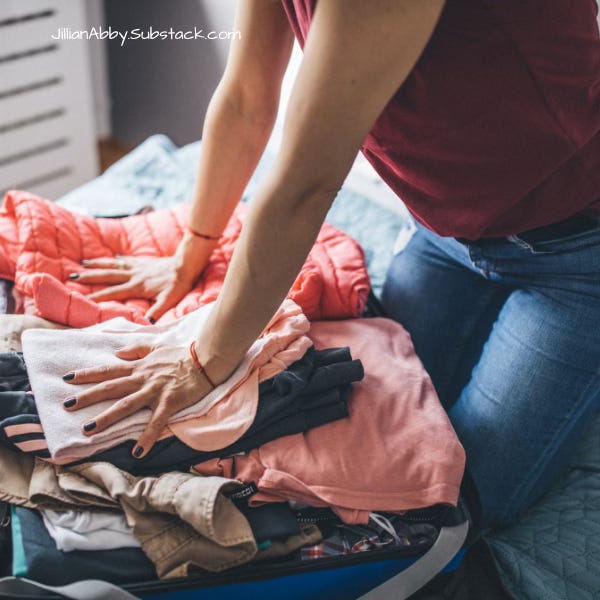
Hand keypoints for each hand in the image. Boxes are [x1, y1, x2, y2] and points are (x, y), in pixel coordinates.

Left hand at [62, 343, 212, 457]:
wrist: (207, 358)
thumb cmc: (183, 354)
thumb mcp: (157, 347)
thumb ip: (136, 350)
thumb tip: (117, 353)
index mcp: (139, 367)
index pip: (109, 370)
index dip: (88, 374)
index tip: (68, 378)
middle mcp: (143, 378)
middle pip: (111, 387)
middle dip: (88, 396)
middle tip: (66, 405)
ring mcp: (155, 390)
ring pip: (126, 404)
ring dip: (107, 417)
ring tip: (88, 430)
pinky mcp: (170, 401)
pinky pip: (156, 421)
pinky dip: (147, 436)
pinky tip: (137, 451)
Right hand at [70, 255, 199, 321]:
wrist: (186, 265)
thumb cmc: (178, 284)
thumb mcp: (168, 300)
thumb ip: (156, 311)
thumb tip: (146, 324)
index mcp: (137, 286)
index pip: (113, 292)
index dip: (98, 296)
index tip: (82, 298)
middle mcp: (134, 274)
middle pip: (107, 274)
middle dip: (89, 276)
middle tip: (72, 276)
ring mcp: (138, 266)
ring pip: (114, 264)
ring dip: (98, 263)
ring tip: (83, 262)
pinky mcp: (144, 261)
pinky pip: (127, 258)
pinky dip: (117, 257)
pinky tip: (112, 256)